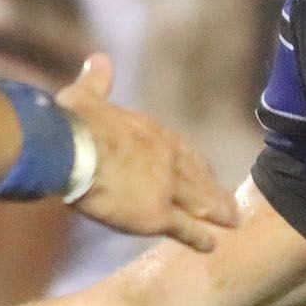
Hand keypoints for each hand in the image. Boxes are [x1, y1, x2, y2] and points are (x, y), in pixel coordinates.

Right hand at [55, 54, 237, 250]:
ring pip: (198, 201)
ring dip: (216, 210)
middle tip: (227, 200)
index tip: (201, 168)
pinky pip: (184, 228)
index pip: (178, 149)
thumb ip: (97, 81)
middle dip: (211, 188)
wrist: (73, 149)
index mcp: (150, 133)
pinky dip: (199, 237)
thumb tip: (99, 59)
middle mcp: (166, 158)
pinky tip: (211, 245)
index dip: (190, 161)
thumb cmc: (74, 122)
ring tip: (231, 221)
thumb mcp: (87, 96)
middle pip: (196, 176)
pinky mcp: (157, 214)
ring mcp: (166, 187)